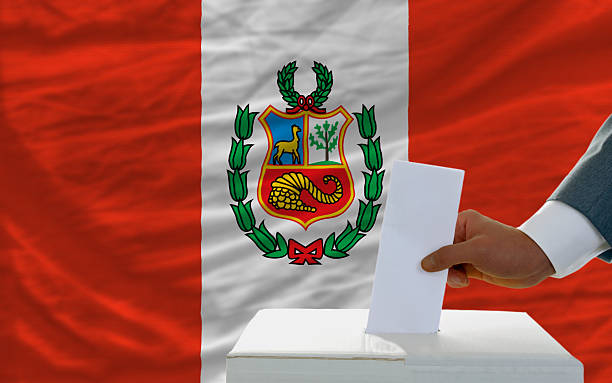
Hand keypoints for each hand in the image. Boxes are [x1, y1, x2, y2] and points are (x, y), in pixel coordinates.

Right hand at [421, 209, 555, 288]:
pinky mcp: (473, 266)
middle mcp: (463, 235)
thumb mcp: (476, 251)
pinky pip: (455, 273)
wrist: (536, 263)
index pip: (436, 232)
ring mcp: (468, 251)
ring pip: (446, 264)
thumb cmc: (511, 249)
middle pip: (439, 250)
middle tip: (438, 272)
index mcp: (462, 222)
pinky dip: (455, 279)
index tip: (418, 257)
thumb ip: (448, 256)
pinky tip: (464, 281)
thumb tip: (426, 263)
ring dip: (449, 274)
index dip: (426, 245)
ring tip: (461, 278)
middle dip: (437, 263)